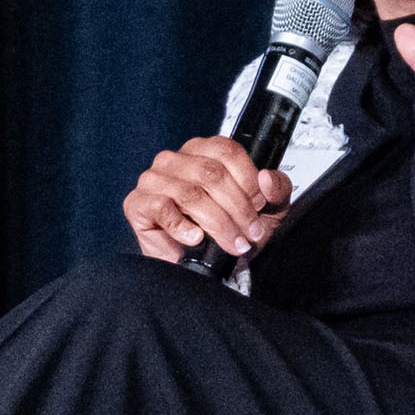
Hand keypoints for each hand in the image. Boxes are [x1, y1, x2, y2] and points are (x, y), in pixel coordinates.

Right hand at [124, 135, 289, 261]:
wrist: (200, 264)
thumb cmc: (227, 230)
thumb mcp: (266, 210)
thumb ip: (277, 190)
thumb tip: (266, 178)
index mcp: (202, 151)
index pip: (227, 151)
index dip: (247, 180)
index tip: (259, 205)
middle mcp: (175, 160)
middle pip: (211, 174)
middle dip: (237, 208)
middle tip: (250, 233)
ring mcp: (153, 179)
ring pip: (190, 194)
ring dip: (217, 223)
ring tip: (231, 243)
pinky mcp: (138, 203)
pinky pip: (161, 208)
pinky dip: (183, 227)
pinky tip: (195, 238)